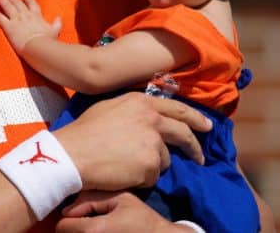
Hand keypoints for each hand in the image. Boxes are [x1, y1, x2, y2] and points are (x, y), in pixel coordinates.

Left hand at [0, 0, 61, 50]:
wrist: (38, 47)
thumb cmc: (47, 41)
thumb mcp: (55, 31)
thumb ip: (57, 23)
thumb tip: (59, 18)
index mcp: (36, 15)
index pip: (31, 3)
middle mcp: (25, 14)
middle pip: (17, 2)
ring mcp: (16, 19)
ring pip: (7, 6)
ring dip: (2, 1)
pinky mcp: (8, 26)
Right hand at [53, 92, 209, 190]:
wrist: (72, 154)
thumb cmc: (84, 132)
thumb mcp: (110, 108)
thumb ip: (134, 110)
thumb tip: (148, 118)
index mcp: (142, 102)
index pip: (177, 108)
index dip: (195, 118)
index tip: (206, 126)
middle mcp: (152, 118)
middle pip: (183, 133)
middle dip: (194, 147)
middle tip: (200, 157)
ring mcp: (153, 141)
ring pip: (165, 160)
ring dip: (152, 165)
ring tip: (128, 166)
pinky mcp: (151, 164)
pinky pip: (153, 176)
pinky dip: (142, 178)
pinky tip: (124, 174)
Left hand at [56, 191, 186, 232]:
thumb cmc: (142, 219)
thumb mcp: (120, 199)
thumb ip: (91, 199)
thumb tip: (67, 210)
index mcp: (93, 230)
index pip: (62, 226)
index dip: (69, 218)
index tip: (79, 214)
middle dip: (73, 227)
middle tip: (87, 219)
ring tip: (96, 226)